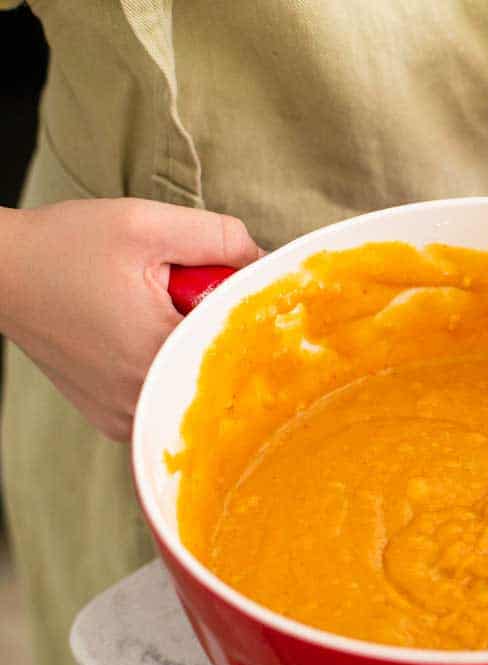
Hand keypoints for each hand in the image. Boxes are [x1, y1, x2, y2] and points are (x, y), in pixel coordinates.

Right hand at [0, 198, 262, 439]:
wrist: (0, 273)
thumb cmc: (67, 245)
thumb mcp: (147, 223)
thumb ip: (218, 237)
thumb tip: (266, 263)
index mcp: (157, 353)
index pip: (240, 342)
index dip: (242, 310)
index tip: (223, 286)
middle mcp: (143, 399)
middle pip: (220, 367)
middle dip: (214, 329)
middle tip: (179, 295)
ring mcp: (128, 418)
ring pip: (194, 385)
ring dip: (189, 348)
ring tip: (151, 313)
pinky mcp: (115, 423)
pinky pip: (168, 398)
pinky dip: (167, 368)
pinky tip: (140, 338)